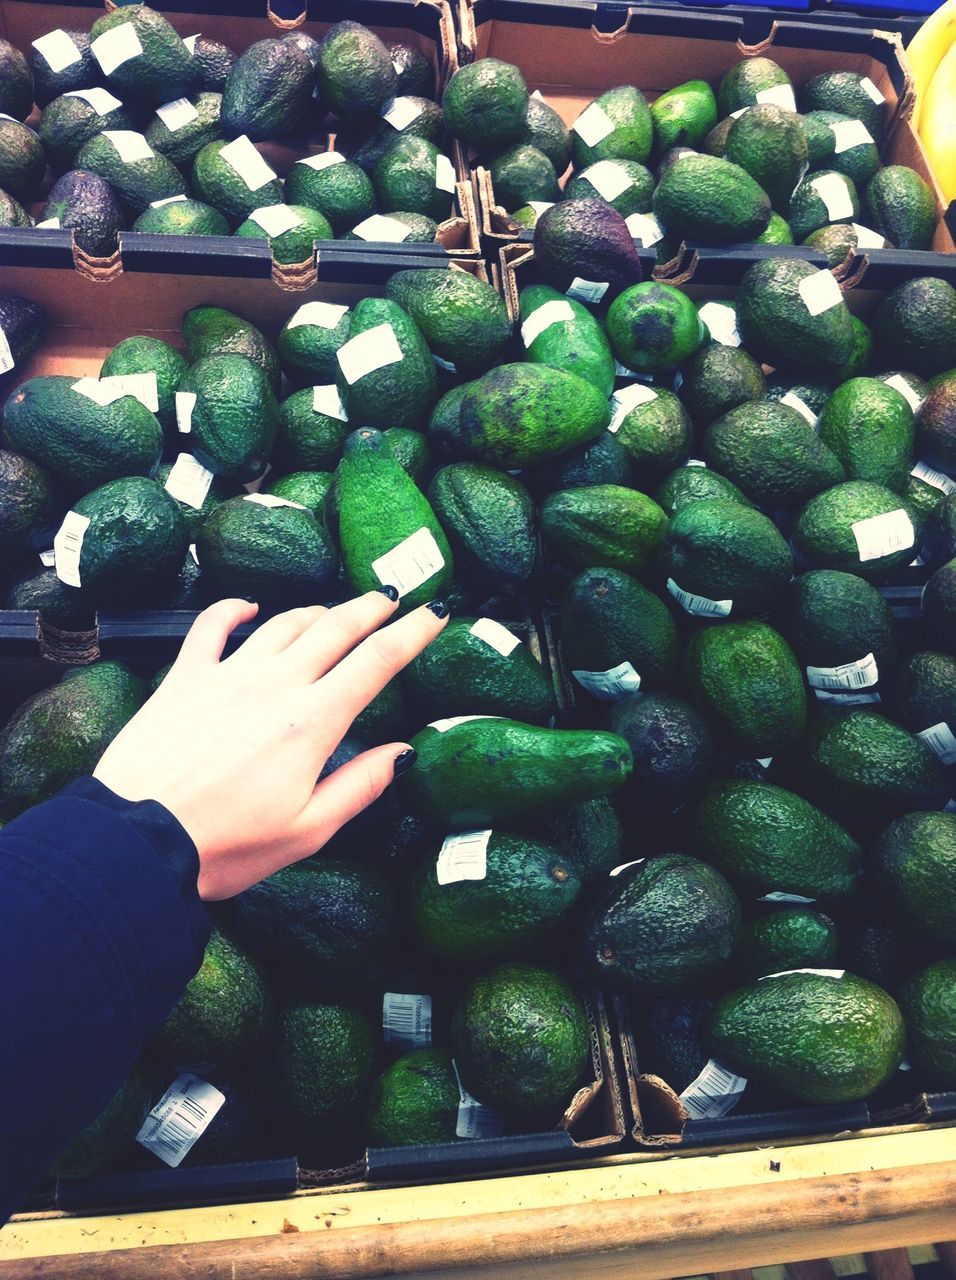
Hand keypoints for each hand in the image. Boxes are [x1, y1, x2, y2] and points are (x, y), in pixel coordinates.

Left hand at [94, 591, 447, 899]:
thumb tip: (403, 752)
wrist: (139, 839)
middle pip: (335, 628)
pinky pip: (212, 626)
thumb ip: (361, 785)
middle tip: (392, 597)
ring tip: (336, 610)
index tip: (434, 612)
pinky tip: (248, 605)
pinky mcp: (185, 678)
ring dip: (317, 611)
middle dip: (371, 608)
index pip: (377, 661)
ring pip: (283, 623)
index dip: (412, 632)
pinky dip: (234, 608)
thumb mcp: (310, 830)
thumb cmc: (226, 844)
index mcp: (314, 722)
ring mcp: (228, 675)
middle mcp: (276, 685)